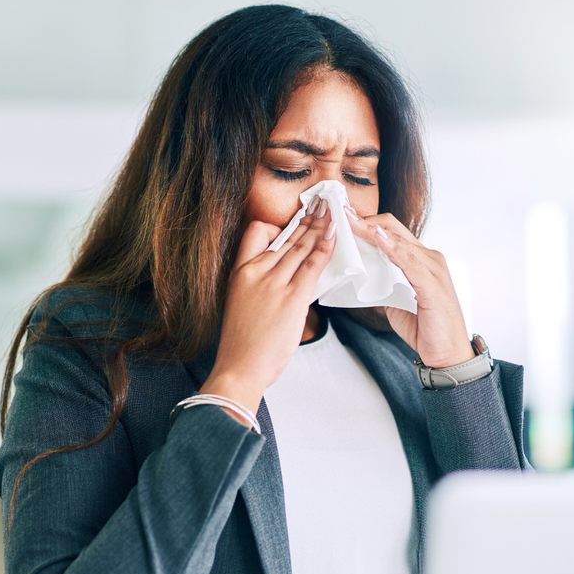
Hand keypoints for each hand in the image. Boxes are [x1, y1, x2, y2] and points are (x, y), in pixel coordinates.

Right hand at [201, 201, 336, 414]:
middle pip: (285, 237)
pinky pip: (312, 265)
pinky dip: (325, 248)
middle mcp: (255, 272)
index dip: (278, 227)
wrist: (239, 368)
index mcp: (239, 273)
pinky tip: (334, 237)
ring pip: (301, 246)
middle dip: (307, 219)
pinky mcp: (292, 297)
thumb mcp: (241, 306)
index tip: (293, 224)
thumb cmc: (242, 345)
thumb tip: (287, 280)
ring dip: (320, 227)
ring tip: (332, 215)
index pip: (257, 234)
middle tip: (322, 205)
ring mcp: (274, 283)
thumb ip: (261, 287)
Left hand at [347, 212, 474, 367]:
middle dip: (363, 220)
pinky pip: (410, 261)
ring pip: (399, 240)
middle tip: (339, 214)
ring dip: (370, 230)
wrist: (447, 354)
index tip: (342, 217)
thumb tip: (359, 273)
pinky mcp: (433, 285)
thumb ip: (382, 282)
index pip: (390, 230)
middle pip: (393, 228)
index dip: (365, 222)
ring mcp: (433, 269)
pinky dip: (394, 249)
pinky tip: (378, 240)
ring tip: (349, 222)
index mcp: (419, 259)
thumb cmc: (424, 327)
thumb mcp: (395, 299)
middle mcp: (429, 258)